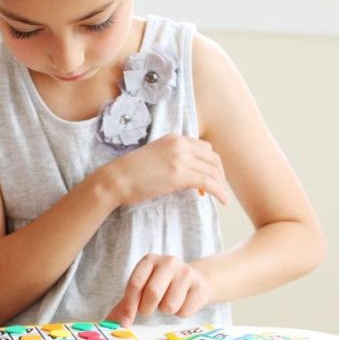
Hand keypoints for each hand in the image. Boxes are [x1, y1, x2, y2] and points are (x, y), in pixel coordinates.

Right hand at [101, 134, 229, 205]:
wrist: (116, 179)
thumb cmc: (129, 173)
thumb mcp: (154, 156)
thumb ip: (170, 157)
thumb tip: (184, 172)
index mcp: (173, 138)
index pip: (203, 147)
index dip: (210, 163)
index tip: (208, 177)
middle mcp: (180, 144)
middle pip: (212, 157)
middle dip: (219, 173)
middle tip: (217, 187)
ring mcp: (180, 158)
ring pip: (213, 170)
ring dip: (220, 184)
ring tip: (221, 197)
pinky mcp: (180, 174)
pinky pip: (208, 182)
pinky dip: (219, 192)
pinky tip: (222, 201)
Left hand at [106, 254, 210, 326]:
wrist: (196, 280)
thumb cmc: (161, 286)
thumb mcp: (142, 290)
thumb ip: (124, 305)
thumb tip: (108, 324)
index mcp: (149, 260)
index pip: (135, 284)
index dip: (129, 305)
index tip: (126, 322)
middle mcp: (168, 262)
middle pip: (153, 293)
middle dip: (147, 309)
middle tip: (148, 310)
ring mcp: (186, 272)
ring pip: (169, 305)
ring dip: (165, 311)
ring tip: (168, 302)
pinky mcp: (200, 286)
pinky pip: (185, 311)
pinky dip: (181, 313)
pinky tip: (183, 302)